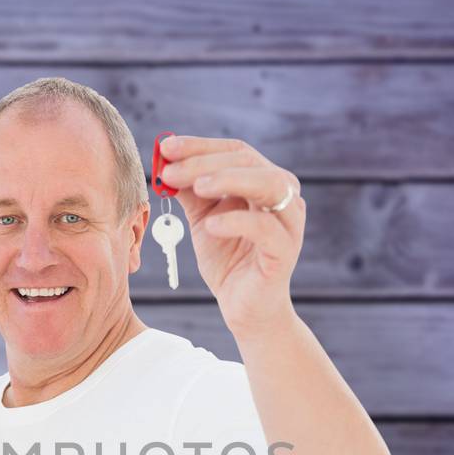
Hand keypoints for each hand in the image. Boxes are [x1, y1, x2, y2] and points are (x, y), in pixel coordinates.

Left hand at [157, 133, 305, 338]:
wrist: (244, 308)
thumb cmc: (228, 261)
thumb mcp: (203, 219)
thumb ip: (190, 191)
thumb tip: (165, 162)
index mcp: (264, 182)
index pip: (236, 151)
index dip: (200, 146)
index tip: (165, 147)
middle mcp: (284, 196)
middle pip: (249, 161)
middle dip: (205, 162)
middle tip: (170, 171)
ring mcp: (288, 223)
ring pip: (269, 184)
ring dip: (228, 179)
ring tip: (196, 187)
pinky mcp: (284, 252)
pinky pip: (266, 228)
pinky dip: (237, 221)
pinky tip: (211, 225)